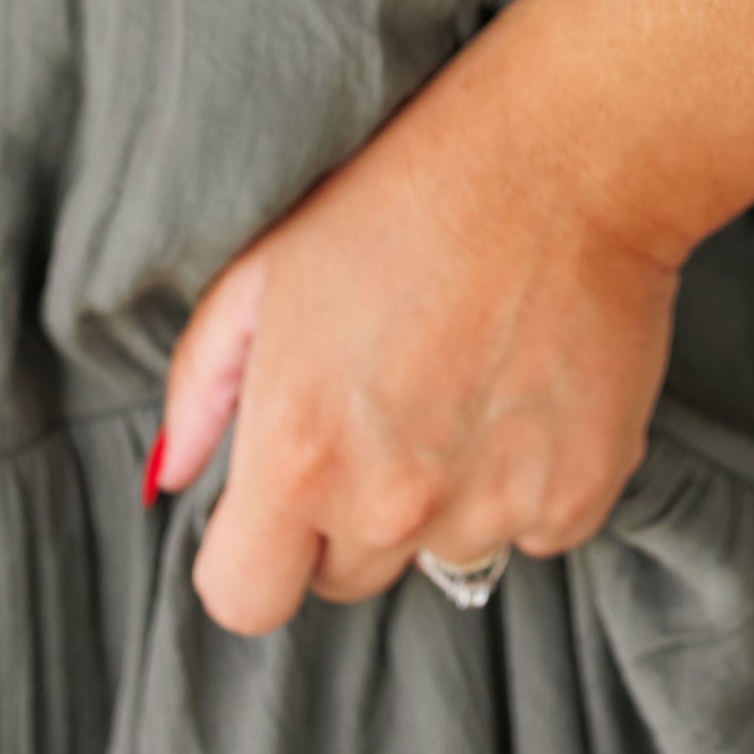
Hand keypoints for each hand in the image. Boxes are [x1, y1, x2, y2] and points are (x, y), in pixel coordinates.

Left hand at [153, 35, 678, 637]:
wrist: (563, 154)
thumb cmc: (404, 193)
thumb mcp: (267, 269)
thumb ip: (205, 386)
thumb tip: (173, 477)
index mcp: (298, 455)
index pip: (243, 599)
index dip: (255, 553)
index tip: (281, 498)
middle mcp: (393, 503)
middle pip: (346, 578)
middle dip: (352, 514)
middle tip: (388, 400)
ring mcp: (493, 507)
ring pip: (444, 551)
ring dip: (448, 495)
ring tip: (467, 378)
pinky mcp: (580, 496)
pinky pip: (534, 529)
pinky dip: (529, 478)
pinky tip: (527, 383)